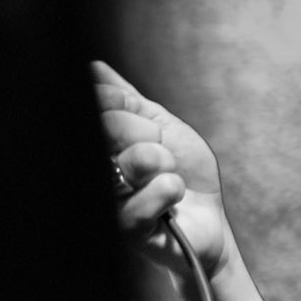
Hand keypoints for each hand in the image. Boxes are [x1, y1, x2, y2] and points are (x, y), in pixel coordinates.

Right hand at [93, 60, 230, 276]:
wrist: (206, 220)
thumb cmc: (183, 173)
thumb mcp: (161, 126)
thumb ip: (127, 100)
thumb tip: (94, 68)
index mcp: (100, 144)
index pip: (99, 102)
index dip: (124, 104)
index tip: (147, 123)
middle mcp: (96, 171)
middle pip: (112, 126)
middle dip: (150, 134)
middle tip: (161, 156)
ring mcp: (106, 202)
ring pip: (133, 161)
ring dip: (164, 164)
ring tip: (169, 177)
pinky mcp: (124, 232)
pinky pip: (142, 201)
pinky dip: (168, 192)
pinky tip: (172, 199)